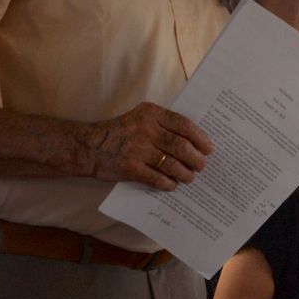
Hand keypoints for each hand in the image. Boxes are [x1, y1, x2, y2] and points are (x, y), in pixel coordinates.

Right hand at [82, 102, 212, 190]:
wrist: (90, 146)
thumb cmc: (121, 132)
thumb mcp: (141, 118)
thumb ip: (163, 125)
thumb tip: (193, 142)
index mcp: (151, 113)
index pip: (183, 124)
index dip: (199, 137)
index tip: (209, 147)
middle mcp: (145, 129)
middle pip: (180, 145)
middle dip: (196, 158)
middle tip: (202, 165)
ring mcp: (137, 148)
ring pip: (171, 163)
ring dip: (184, 173)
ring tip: (190, 178)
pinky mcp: (130, 167)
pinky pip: (156, 177)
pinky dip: (168, 183)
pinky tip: (172, 185)